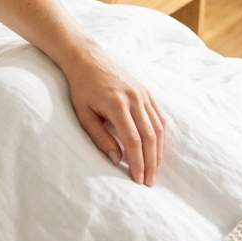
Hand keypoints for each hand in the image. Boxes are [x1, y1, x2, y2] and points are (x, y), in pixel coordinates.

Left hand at [63, 48, 166, 185]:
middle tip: (149, 182)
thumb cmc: (81, 88)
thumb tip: (117, 160)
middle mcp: (135, 98)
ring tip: (154, 171)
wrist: (88, 58)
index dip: (137, 162)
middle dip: (151, 162)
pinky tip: (156, 150)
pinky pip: (160, 117)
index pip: (133, 140)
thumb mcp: (83, 114)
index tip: (138, 180)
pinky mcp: (147, 92)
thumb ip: (100, 138)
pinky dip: (160, 136)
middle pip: (150, 137)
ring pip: (159, 128)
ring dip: (158, 152)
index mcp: (117, 104)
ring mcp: (143, 94)